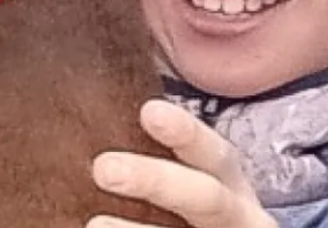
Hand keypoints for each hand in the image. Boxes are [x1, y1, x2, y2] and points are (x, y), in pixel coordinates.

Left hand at [87, 99, 277, 227]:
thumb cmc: (187, 208)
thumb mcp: (191, 180)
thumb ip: (161, 159)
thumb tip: (91, 124)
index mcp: (229, 184)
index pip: (215, 154)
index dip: (186, 132)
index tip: (148, 112)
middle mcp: (236, 216)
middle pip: (207, 198)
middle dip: (157, 180)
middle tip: (103, 168)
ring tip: (94, 225)